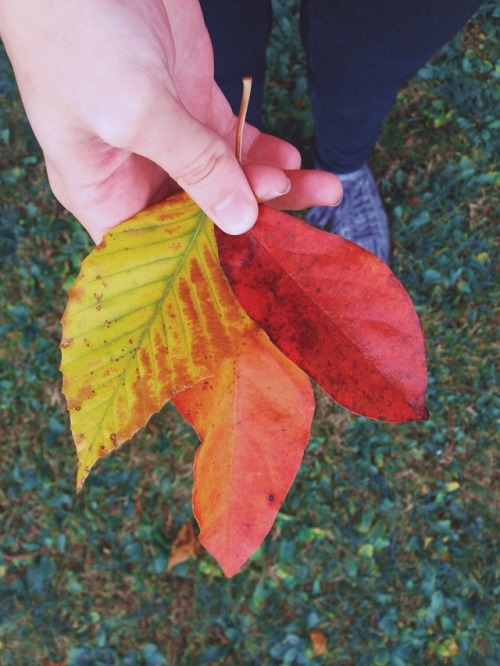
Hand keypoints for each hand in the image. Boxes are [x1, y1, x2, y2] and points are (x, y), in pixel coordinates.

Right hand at [0, 0, 341, 242]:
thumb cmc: (75, 33)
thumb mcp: (133, 111)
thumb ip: (192, 166)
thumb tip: (240, 220)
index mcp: (102, 191)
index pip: (155, 249)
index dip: (202, 263)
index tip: (252, 270)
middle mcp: (135, 173)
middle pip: (200, 217)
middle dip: (253, 221)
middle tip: (304, 226)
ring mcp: (166, 138)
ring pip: (225, 179)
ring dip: (273, 186)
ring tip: (322, 189)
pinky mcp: (190, 102)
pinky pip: (233, 140)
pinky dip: (263, 150)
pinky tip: (291, 161)